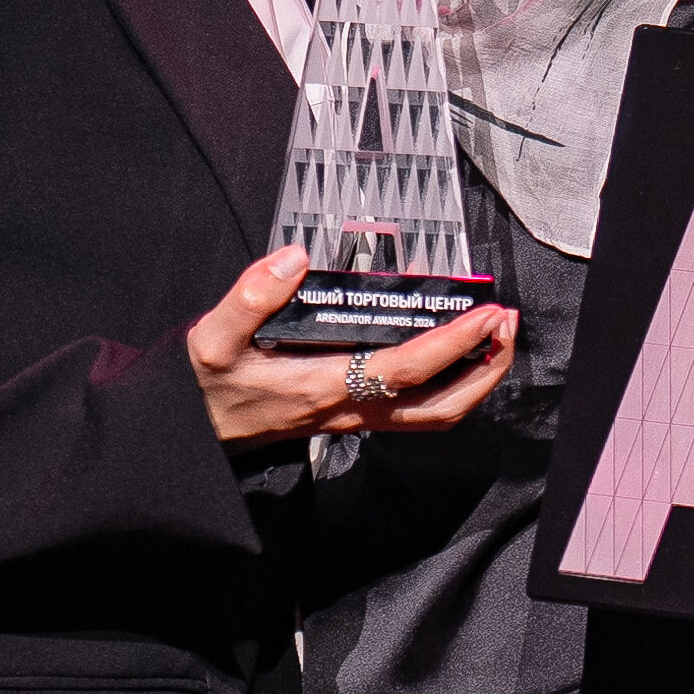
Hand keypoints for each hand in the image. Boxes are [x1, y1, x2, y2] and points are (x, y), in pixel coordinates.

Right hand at [185, 249, 517, 444]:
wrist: (187, 434)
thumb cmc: (203, 388)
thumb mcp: (210, 338)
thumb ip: (250, 296)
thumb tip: (295, 259)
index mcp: (323, 387)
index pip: (406, 369)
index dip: (454, 342)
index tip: (486, 311)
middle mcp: (347, 409)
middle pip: (441, 408)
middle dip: (485, 369)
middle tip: (507, 324)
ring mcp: (352, 417)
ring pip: (433, 415)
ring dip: (473, 379)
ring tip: (493, 336)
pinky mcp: (348, 414)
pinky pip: (414, 408)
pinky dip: (447, 381)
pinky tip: (451, 349)